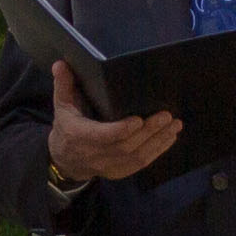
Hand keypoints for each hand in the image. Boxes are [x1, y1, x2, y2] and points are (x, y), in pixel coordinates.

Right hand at [45, 66, 181, 185]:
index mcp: (80, 136)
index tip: (138, 119)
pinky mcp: (119, 172)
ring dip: (158, 141)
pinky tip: (170, 138)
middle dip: (149, 131)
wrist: (65, 160)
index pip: (102, 136)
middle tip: (167, 116)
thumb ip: (63, 85)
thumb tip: (60, 64)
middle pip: (126, 146)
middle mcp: (95, 154)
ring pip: (137, 156)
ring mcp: (108, 166)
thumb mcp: (61, 105)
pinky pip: (140, 164)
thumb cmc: (67, 126)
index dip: (121, 130)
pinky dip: (157, 151)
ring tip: (175, 125)